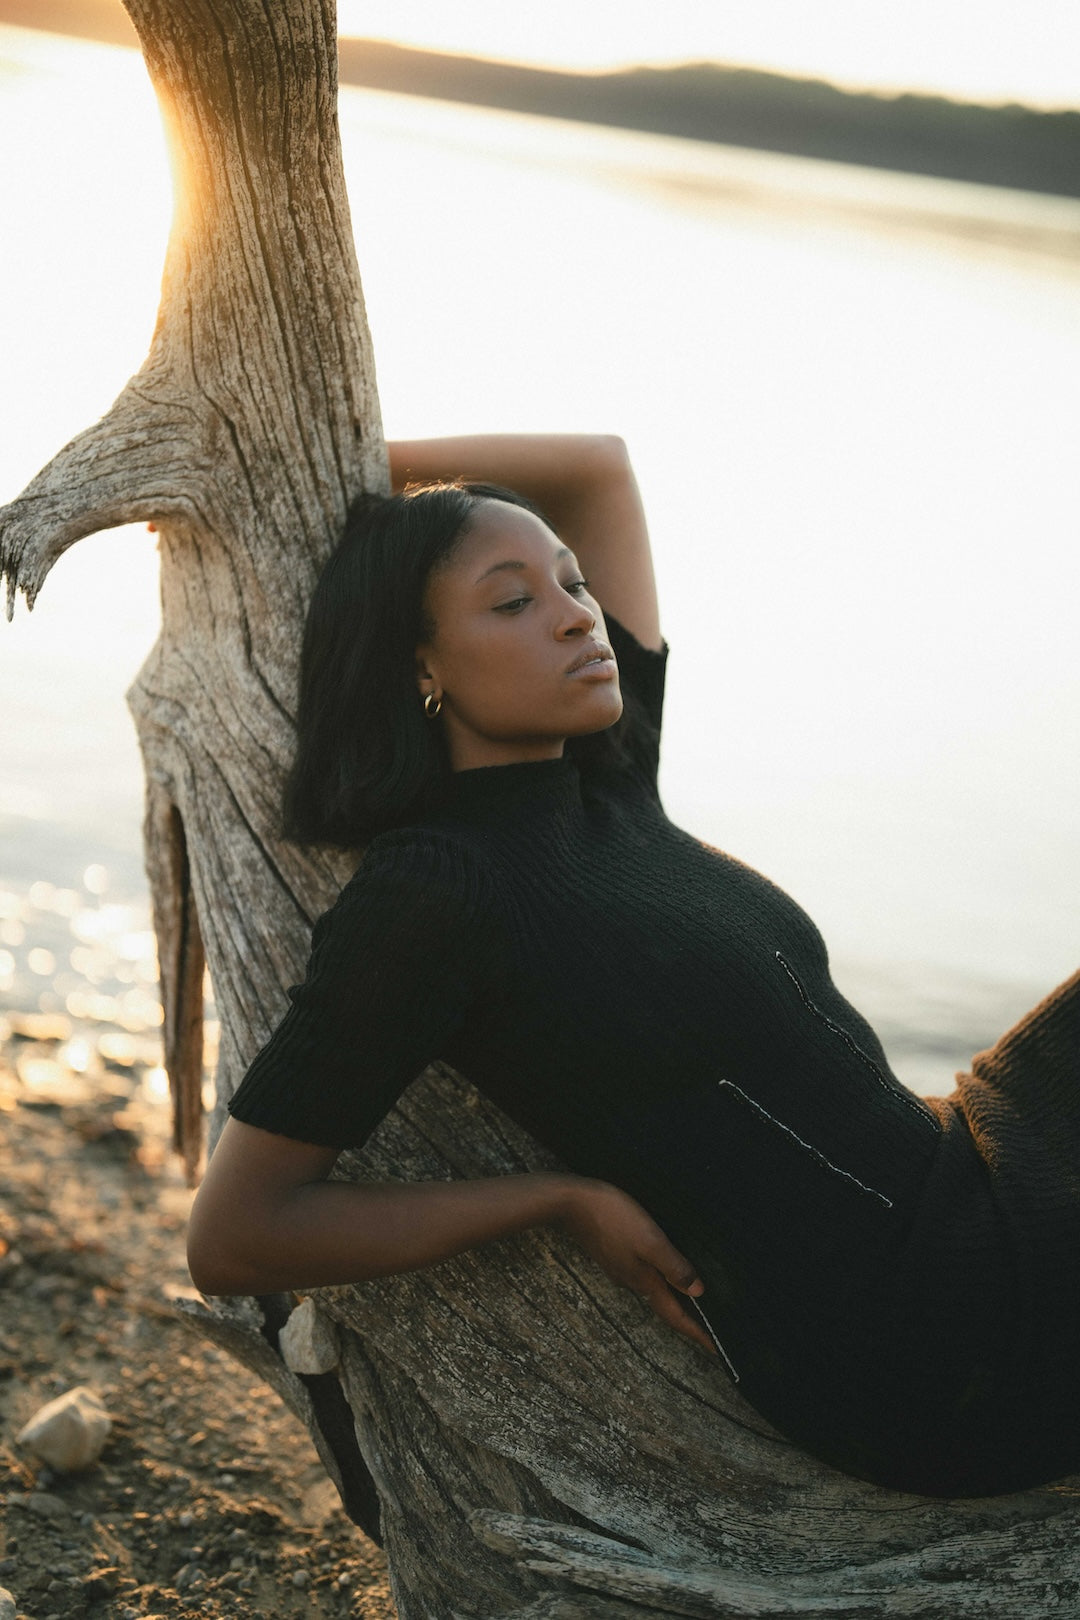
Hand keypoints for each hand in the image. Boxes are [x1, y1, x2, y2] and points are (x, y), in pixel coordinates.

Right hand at [560, 1179, 717, 1355]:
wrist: (572, 1203)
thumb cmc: (613, 1218)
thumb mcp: (650, 1241)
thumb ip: (674, 1266)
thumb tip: (699, 1292)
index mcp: (645, 1281)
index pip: (676, 1316)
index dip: (698, 1333)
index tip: (717, 1350)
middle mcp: (634, 1280)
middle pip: (667, 1307)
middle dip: (689, 1319)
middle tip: (712, 1329)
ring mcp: (622, 1268)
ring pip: (656, 1291)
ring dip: (676, 1299)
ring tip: (695, 1302)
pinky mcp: (616, 1254)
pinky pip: (646, 1275)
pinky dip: (663, 1280)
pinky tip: (667, 1270)